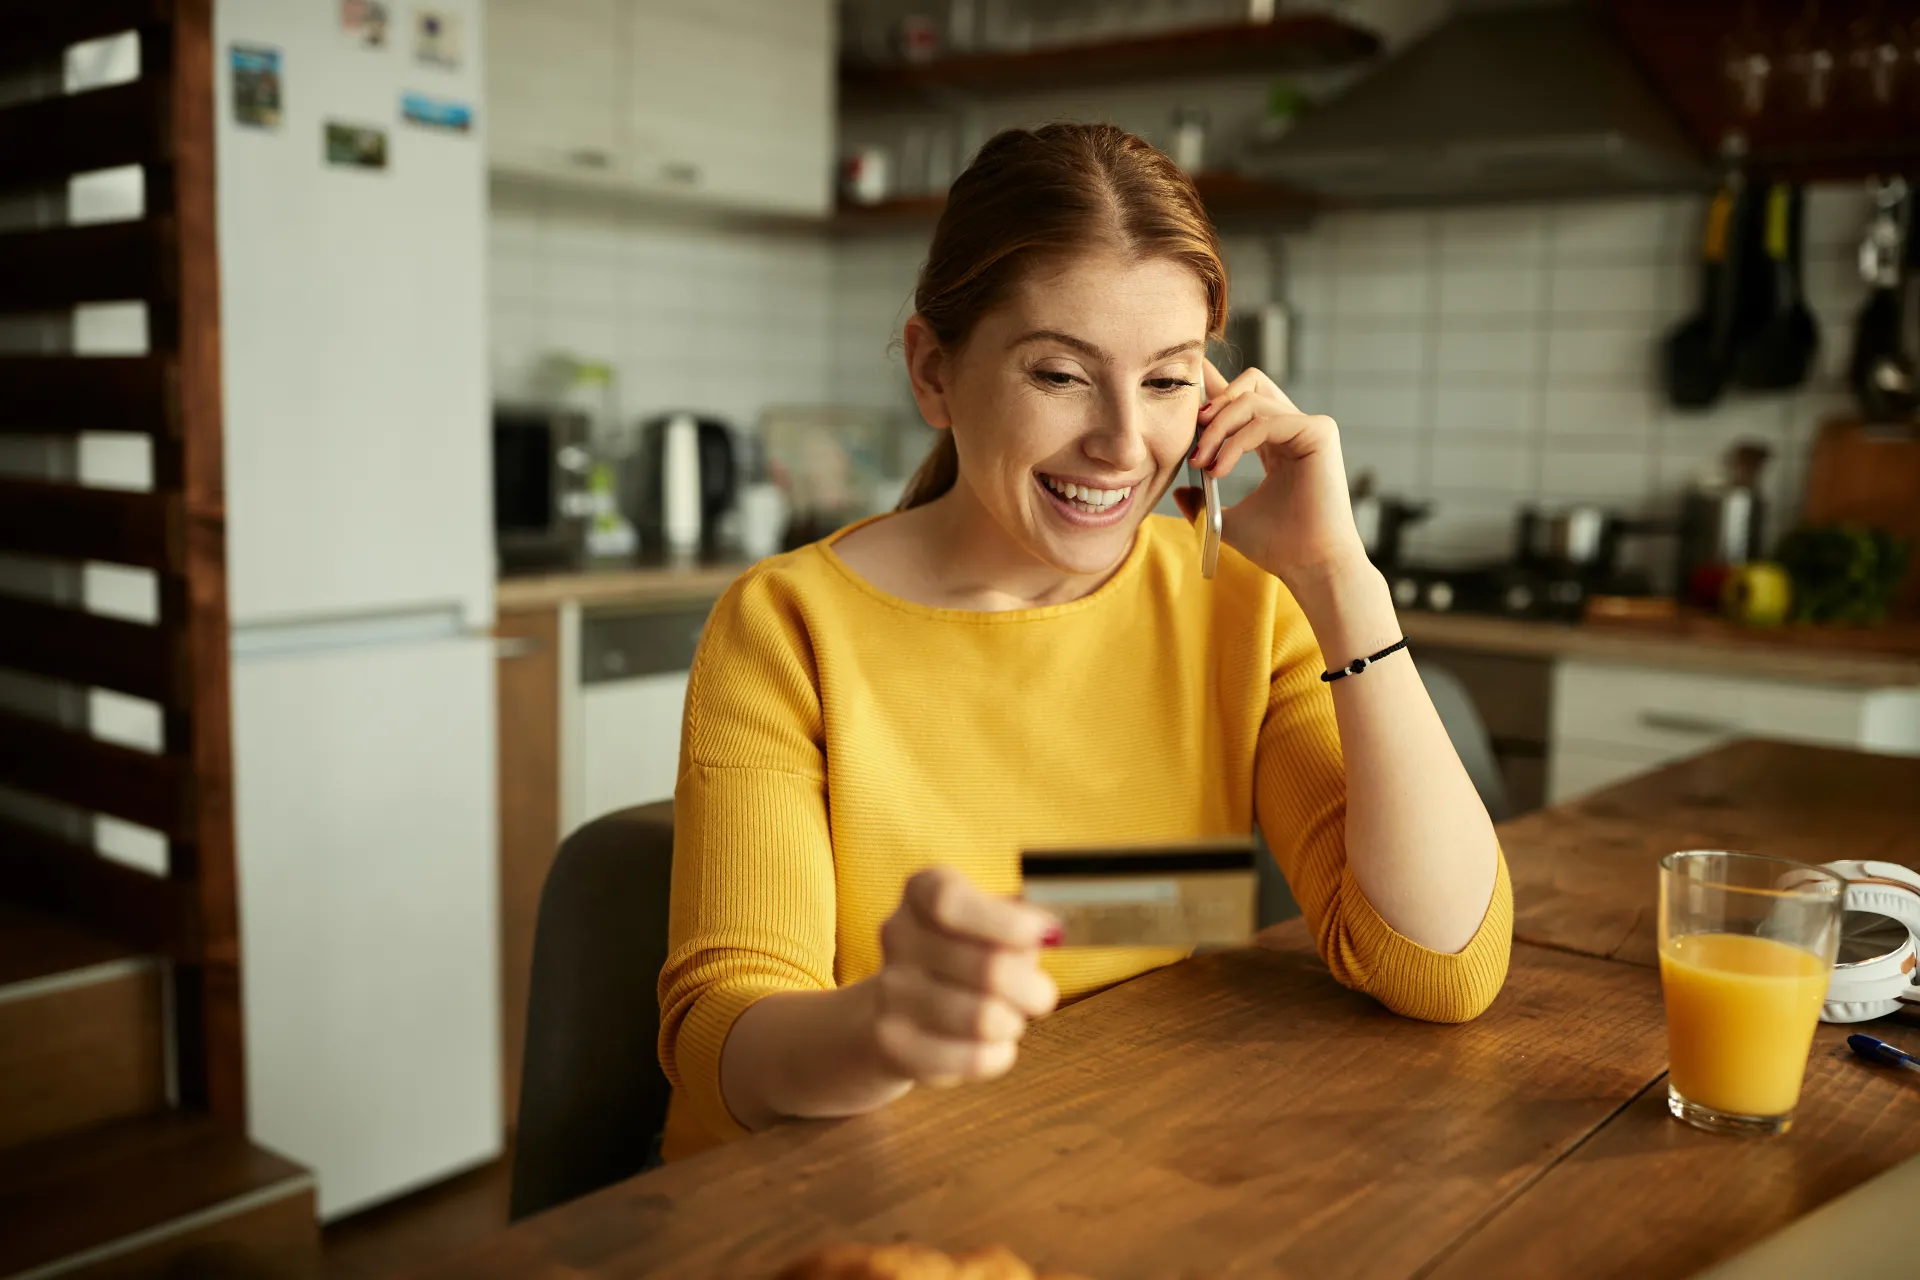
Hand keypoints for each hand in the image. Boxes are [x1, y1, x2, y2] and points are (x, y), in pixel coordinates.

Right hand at [869, 866, 1059, 1088]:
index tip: (1047, 935)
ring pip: (980, 1018)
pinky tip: (996, 1045)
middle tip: (1042, 995)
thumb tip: (1052, 934)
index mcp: (922, 891)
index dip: (1003, 924)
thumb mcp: (994, 922)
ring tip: (1010, 1018)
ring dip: (1012, 1022)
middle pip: (984, 967)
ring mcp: (889, 990)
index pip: (950, 902)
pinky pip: (968, 1059)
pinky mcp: (893, 1042)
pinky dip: (997, 1056)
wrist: (905, 1005)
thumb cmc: (969, 952)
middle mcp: (897, 934)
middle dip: (1030, 988)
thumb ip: (1021, 923)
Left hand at [1177, 359, 1370, 587]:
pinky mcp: (1319, 432)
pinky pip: (1265, 421)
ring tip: (1201, 463)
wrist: (1310, 566)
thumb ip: (1203, 502)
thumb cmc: (1278, 547)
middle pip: (1248, 386)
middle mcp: (1293, 430)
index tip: (1185, 390)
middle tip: (1191, 436)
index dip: (1215, 389)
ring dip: (1218, 429)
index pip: (1243, 400)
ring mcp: (1309, 427)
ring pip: (1251, 400)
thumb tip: (1177, 491)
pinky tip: (1219, 470)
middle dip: (1213, 404)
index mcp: (1275, 442)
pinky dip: (1236, 443)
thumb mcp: (1225, 521)